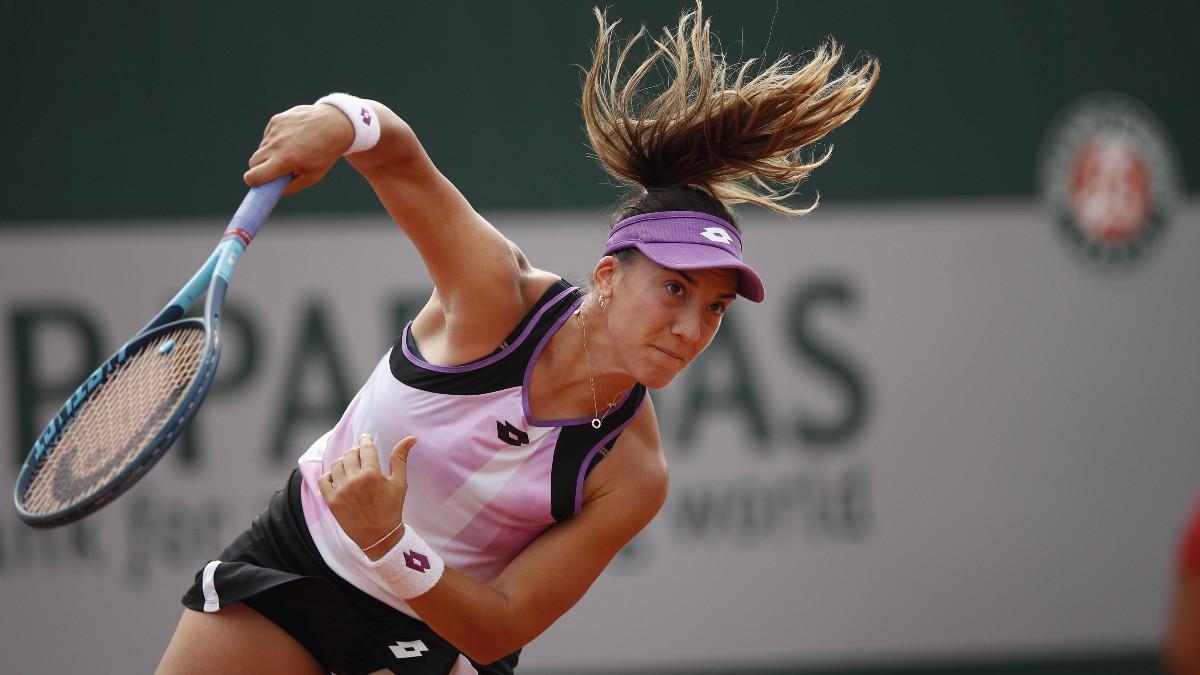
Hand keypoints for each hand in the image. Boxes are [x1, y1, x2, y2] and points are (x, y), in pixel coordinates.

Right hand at [244, 104, 355, 195]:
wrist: (335, 124)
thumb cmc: (325, 153)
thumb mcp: (313, 176)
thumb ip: (291, 187)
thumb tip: (274, 192)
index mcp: (284, 161)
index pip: (253, 176)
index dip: (252, 182)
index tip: (256, 183)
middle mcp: (276, 145)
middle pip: (253, 162)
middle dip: (260, 168)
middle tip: (274, 170)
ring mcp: (275, 130)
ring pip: (262, 148)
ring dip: (270, 153)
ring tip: (291, 151)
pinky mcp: (276, 120)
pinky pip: (268, 135)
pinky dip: (276, 140)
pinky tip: (293, 138)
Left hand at [318, 434, 416, 560]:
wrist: (379, 536)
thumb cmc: (392, 509)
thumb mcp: (399, 483)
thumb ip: (400, 458)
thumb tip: (411, 438)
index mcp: (372, 474)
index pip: (365, 447)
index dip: (366, 440)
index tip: (366, 440)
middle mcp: (354, 480)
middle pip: (350, 453)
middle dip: (357, 452)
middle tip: (362, 457)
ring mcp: (340, 490)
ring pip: (336, 464)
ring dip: (344, 462)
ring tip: (351, 468)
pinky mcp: (331, 501)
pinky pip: (323, 479)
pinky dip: (329, 476)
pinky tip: (339, 479)